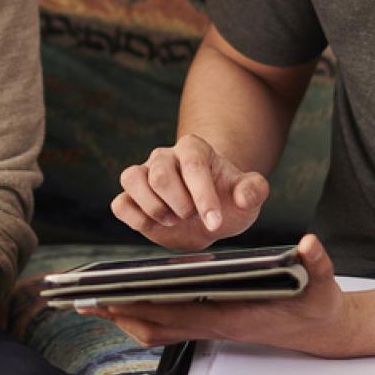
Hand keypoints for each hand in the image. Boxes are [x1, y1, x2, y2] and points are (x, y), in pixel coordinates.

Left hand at [93, 234, 352, 354]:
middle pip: (154, 325)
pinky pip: (167, 327)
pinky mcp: (210, 324)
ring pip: (156, 330)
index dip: (142, 305)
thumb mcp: (321, 280)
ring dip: (124, 318)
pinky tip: (126, 304)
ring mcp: (210, 327)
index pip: (177, 312)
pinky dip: (142, 317)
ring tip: (93, 302)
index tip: (111, 296)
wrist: (323, 330)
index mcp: (231, 315)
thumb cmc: (317, 304)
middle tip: (81, 300)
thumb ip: (316, 262)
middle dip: (117, 313)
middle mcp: (214, 324)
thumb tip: (310, 244)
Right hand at [113, 133, 269, 249]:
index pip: (193, 166)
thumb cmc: (227, 201)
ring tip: (173, 219)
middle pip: (160, 175)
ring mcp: (144, 174)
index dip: (203, 197)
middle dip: (180, 205)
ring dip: (155, 209)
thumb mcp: (248, 197)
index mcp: (194, 149)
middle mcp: (165, 156)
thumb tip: (245, 195)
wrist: (208, 217)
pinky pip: (120, 204)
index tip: (215, 223)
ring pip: (132, 179)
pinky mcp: (130, 197)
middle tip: (193, 216)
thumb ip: (254, 190)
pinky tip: (154, 225)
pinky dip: (135, 219)